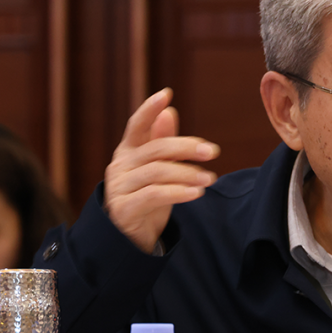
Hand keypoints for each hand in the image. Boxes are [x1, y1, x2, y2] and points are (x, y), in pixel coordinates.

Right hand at [104, 88, 219, 252]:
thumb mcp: (158, 170)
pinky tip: (196, 193)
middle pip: (156, 149)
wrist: (129, 238)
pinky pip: (154, 195)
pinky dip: (178, 192)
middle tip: (212, 151)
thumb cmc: (147, 198)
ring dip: (187, 173)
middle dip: (186, 147)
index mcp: (127, 152)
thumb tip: (170, 112)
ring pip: (157, 172)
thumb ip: (162, 142)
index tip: (167, 94)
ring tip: (210, 179)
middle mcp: (120, 166)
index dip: (149, 109)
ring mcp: (119, 187)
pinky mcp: (124, 208)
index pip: (136, 125)